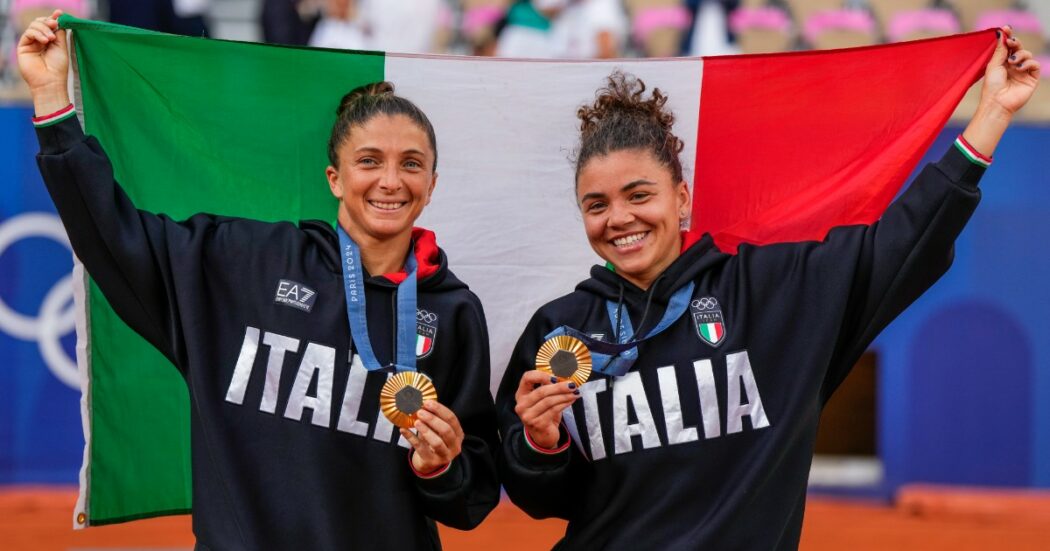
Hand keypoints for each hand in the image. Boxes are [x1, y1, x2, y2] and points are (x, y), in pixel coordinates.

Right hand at [17, 9, 70, 114]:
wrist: (50, 82)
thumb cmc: (58, 68)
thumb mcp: (61, 47)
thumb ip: (60, 33)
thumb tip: (60, 18)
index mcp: (50, 40)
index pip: (49, 25)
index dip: (54, 18)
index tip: (60, 13)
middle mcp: (39, 41)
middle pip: (40, 23)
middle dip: (48, 21)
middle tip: (55, 25)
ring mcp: (31, 43)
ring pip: (34, 26)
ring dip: (43, 28)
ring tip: (51, 38)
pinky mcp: (23, 46)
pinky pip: (28, 33)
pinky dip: (37, 34)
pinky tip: (45, 41)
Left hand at [400, 401, 463, 473]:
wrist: (430, 462)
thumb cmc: (435, 440)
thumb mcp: (438, 430)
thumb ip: (435, 418)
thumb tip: (422, 403)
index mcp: (458, 434)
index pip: (452, 419)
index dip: (440, 409)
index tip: (427, 402)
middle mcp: (455, 446)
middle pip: (446, 430)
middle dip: (433, 419)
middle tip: (420, 412)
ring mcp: (444, 455)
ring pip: (437, 442)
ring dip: (426, 430)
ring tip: (416, 422)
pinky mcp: (431, 461)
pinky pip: (421, 449)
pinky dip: (411, 438)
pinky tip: (404, 430)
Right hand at [514, 370, 579, 448]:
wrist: (543, 436)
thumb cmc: (544, 414)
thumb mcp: (542, 400)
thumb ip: (548, 388)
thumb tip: (564, 378)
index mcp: (521, 394)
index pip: (527, 377)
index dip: (541, 375)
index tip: (555, 377)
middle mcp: (521, 405)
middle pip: (541, 391)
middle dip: (559, 387)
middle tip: (572, 384)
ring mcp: (528, 416)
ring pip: (549, 401)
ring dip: (564, 395)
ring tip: (575, 392)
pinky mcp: (538, 424)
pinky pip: (554, 410)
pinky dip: (565, 403)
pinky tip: (571, 400)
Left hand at [962, 27, 1040, 157]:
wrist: (997, 103)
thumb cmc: (991, 86)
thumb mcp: (993, 65)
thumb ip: (999, 50)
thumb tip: (1001, 33)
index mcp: (1002, 62)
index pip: (1008, 47)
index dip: (1008, 37)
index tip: (1006, 29)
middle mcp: (1013, 65)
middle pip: (1019, 48)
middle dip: (1015, 43)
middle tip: (1010, 42)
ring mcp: (1023, 71)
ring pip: (1028, 54)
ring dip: (1020, 55)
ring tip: (1012, 62)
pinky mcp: (1031, 78)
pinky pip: (1035, 64)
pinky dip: (1028, 63)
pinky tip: (1019, 68)